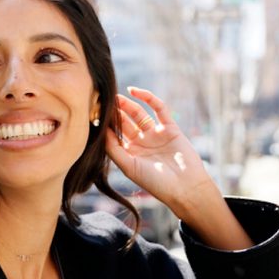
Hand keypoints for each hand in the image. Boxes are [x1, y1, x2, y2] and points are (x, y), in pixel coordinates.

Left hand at [105, 87, 211, 215]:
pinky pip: (158, 108)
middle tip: (103, 101)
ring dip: (127, 104)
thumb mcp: (129, 167)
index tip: (93, 114)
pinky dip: (147, 98)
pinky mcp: (170, 127)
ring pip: (139, 114)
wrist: (185, 187)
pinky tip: (134, 91)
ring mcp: (156, 134)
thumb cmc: (156, 182)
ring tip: (116, 96)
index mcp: (131, 153)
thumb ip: (114, 150)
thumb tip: (101, 131)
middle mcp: (142, 142)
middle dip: (115, 112)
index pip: (115, 134)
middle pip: (125, 122)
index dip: (105, 124)